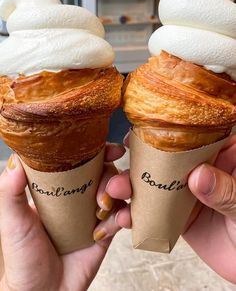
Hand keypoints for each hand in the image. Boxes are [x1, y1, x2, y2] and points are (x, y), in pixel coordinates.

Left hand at [0, 143, 129, 290]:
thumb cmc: (22, 257)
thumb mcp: (12, 221)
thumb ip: (11, 192)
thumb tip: (16, 161)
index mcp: (59, 187)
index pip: (83, 161)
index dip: (99, 151)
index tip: (111, 149)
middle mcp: (79, 197)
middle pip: (106, 173)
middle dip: (114, 174)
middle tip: (111, 187)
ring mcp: (93, 214)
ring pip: (118, 192)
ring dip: (122, 192)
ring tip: (108, 207)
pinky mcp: (105, 233)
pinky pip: (123, 217)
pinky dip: (125, 216)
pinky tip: (115, 224)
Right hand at [106, 134, 235, 284]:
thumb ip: (226, 191)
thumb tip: (199, 175)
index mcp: (222, 155)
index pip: (192, 136)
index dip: (163, 132)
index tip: (139, 132)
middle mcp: (201, 170)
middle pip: (165, 159)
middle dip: (138, 162)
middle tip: (121, 165)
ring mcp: (187, 193)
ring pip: (154, 184)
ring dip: (130, 187)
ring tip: (115, 191)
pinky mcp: (178, 217)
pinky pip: (152, 213)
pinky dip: (135, 215)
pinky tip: (124, 218)